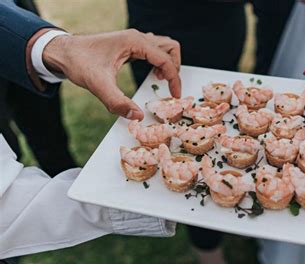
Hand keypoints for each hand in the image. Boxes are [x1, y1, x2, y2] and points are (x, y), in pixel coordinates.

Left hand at [42, 29, 181, 120]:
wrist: (62, 52)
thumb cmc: (78, 62)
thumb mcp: (98, 85)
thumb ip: (117, 102)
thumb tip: (137, 116)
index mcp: (134, 42)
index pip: (165, 59)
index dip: (173, 79)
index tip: (175, 95)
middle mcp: (136, 38)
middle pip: (170, 47)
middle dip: (174, 67)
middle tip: (168, 86)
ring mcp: (133, 40)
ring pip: (163, 46)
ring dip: (167, 62)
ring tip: (159, 78)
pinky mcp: (129, 45)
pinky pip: (152, 50)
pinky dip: (158, 61)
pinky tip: (150, 72)